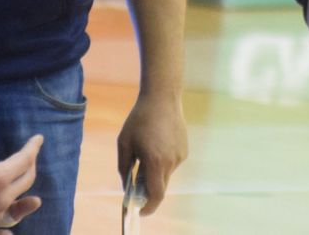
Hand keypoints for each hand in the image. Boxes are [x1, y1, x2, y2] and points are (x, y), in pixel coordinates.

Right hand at [0, 105, 42, 230]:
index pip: (25, 159)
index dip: (33, 147)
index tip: (38, 139)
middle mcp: (2, 197)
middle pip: (27, 178)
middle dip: (31, 163)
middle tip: (31, 154)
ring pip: (21, 199)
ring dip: (27, 186)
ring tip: (29, 181)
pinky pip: (10, 217)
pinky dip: (18, 210)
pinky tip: (16, 210)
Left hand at [116, 91, 187, 215]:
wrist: (162, 97)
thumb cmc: (139, 119)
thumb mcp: (124, 142)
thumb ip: (123, 167)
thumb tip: (126, 185)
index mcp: (155, 161)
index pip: (155, 194)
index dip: (148, 206)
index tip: (140, 211)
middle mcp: (171, 161)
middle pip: (160, 186)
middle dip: (148, 190)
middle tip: (136, 186)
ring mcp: (180, 156)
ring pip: (166, 175)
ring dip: (155, 173)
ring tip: (145, 153)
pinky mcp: (184, 150)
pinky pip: (172, 164)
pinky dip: (162, 162)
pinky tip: (156, 144)